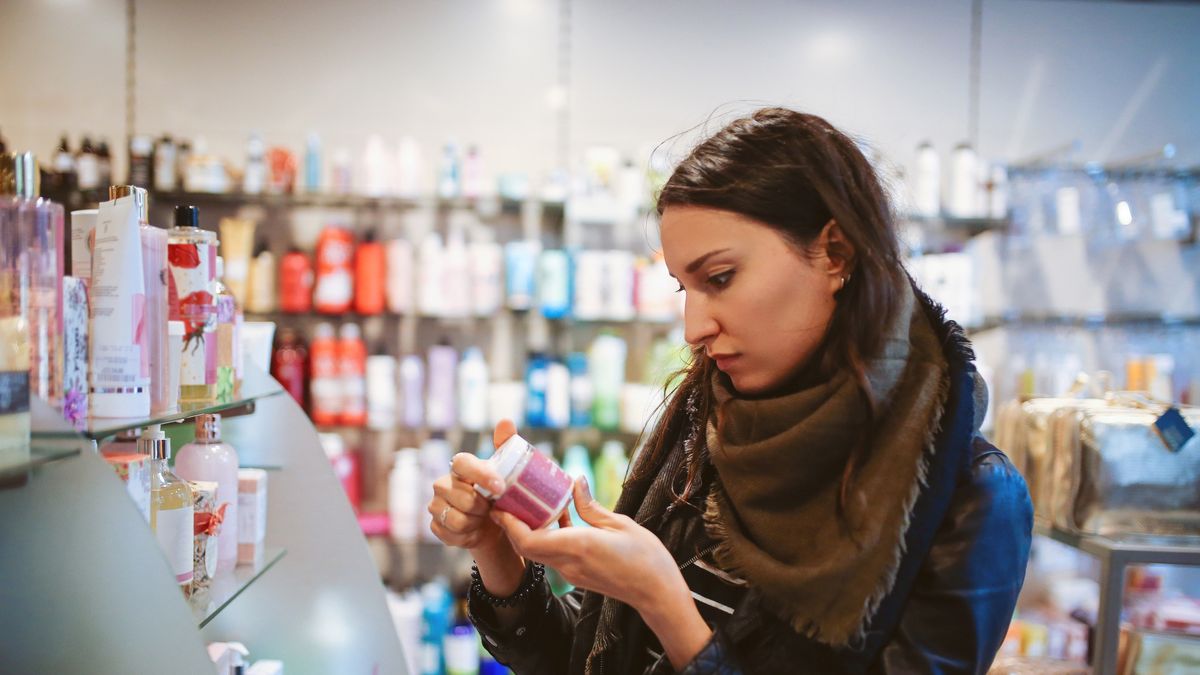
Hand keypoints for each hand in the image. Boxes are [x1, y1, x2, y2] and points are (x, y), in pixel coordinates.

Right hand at [427, 420, 525, 595]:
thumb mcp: (506, 471)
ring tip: (482, 519)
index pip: (462, 463)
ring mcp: (436, 504)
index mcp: (460, 467)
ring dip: (475, 522)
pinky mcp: (434, 525)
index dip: (481, 475)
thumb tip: (506, 421)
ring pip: (456, 518)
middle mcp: (443, 483)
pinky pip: (450, 534)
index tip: (501, 487)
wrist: (492, 526)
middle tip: (491, 508)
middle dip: (482, 507)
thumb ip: (505, 445)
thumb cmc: (497, 495)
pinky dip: (466, 536)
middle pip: (462, 497)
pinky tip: (473, 531)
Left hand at [492, 477, 712, 668]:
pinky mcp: (576, 574)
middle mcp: (568, 562)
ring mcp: (570, 572)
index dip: (509, 524)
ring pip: (537, 550)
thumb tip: (574, 481)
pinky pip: (552, 553)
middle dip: (512, 523)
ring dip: (528, 529)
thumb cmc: (646, 558)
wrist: (657, 593)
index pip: (528, 541)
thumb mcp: (620, 524)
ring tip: (528, 501)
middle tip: (508, 496)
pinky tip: (556, 514)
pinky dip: (546, 535)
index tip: (500, 503)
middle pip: (526, 546)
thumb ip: (591, 505)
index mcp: (577, 546)